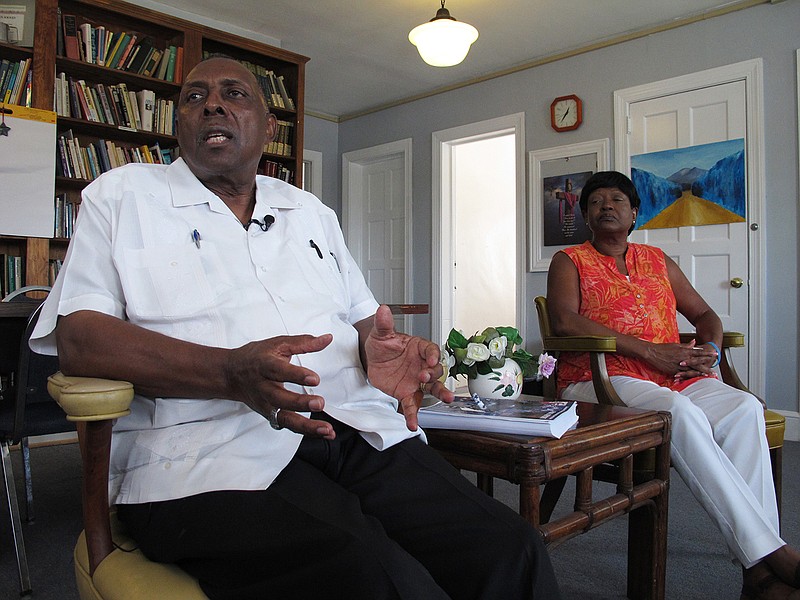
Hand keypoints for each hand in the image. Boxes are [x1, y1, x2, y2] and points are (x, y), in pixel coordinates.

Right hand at [225, 334, 335, 438]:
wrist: (231, 374)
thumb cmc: (256, 358)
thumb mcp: (278, 344)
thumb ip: (304, 343)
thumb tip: (327, 339)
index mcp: (265, 366)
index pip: (279, 371)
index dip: (296, 375)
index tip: (314, 379)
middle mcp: (264, 388)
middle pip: (280, 399)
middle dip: (299, 403)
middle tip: (319, 404)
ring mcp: (266, 405)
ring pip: (284, 418)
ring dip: (306, 426)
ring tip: (326, 429)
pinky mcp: (271, 415)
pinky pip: (288, 425)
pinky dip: (306, 431)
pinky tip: (324, 432)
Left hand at [365, 305, 453, 430]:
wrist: (373, 360)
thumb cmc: (382, 345)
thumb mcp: (381, 333)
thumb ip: (384, 323)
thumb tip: (382, 309)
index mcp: (418, 348)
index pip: (430, 349)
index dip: (432, 354)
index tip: (430, 359)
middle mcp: (422, 365)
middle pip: (436, 370)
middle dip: (434, 373)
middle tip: (426, 375)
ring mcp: (417, 381)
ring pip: (433, 388)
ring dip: (441, 393)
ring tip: (448, 399)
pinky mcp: (408, 394)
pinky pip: (413, 406)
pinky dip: (413, 415)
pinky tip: (413, 424)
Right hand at [644, 338, 715, 377]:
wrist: (652, 352)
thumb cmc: (663, 348)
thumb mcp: (676, 345)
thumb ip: (686, 345)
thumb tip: (694, 342)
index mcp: (684, 351)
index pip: (699, 352)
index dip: (707, 354)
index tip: (715, 355)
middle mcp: (683, 358)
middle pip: (697, 363)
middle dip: (706, 367)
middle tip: (714, 370)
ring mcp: (678, 365)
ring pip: (691, 370)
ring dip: (699, 373)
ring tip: (706, 376)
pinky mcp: (673, 370)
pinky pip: (682, 375)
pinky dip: (688, 377)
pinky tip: (692, 380)